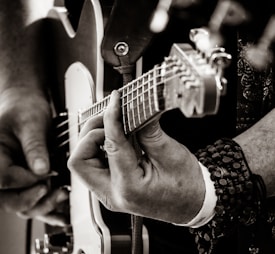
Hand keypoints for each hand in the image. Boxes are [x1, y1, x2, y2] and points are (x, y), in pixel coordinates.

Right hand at [0, 87, 68, 225]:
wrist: (28, 106)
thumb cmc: (24, 109)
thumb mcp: (31, 123)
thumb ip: (34, 147)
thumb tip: (41, 170)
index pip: (3, 178)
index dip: (26, 179)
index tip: (47, 172)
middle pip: (9, 199)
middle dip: (33, 198)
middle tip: (54, 189)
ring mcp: (12, 179)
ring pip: (21, 204)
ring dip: (42, 204)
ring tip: (62, 194)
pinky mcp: (26, 181)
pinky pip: (32, 200)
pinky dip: (46, 206)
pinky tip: (61, 207)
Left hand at [68, 90, 204, 223]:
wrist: (192, 205)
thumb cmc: (186, 186)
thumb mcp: (170, 154)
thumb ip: (148, 130)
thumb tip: (135, 107)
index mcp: (130, 187)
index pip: (111, 144)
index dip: (112, 117)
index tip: (115, 100)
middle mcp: (113, 194)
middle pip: (80, 160)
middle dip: (90, 133)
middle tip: (109, 117)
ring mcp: (110, 193)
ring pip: (82, 162)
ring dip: (92, 140)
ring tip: (112, 126)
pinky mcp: (111, 188)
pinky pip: (93, 164)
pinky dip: (99, 147)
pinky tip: (115, 137)